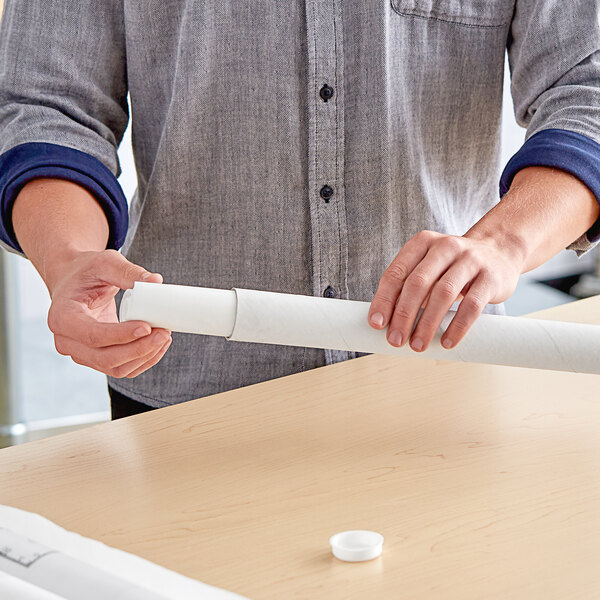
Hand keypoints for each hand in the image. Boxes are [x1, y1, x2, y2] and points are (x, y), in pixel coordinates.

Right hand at [48, 249, 171, 377]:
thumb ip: (128, 272)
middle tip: (164, 332)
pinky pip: (122, 368)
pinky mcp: (96, 358)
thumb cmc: (87, 271)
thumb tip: (156, 282)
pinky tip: (158, 345)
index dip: (121, 335)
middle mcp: (67, 341)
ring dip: (144, 357)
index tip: (147, 327)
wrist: (75, 281)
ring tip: (164, 335)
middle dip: (139, 349)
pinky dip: (143, 361)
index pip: (92, 335)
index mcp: (62, 317)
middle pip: (105, 358)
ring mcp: (81, 353)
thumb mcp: (104, 262)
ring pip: (116, 368)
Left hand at [367, 230, 522, 351]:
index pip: (396, 273)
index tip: (376, 324)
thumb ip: (407, 287)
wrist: (499, 252)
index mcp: (422, 243)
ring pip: (443, 294)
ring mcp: (470, 260)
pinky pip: (472, 305)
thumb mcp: (429, 268)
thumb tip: (384, 321)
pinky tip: (447, 342)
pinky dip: (457, 327)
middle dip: (403, 315)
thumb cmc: (453, 266)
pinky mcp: (490, 277)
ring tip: (417, 345)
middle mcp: (445, 247)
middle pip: (418, 284)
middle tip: (395, 339)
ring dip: (427, 324)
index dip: (384, 300)